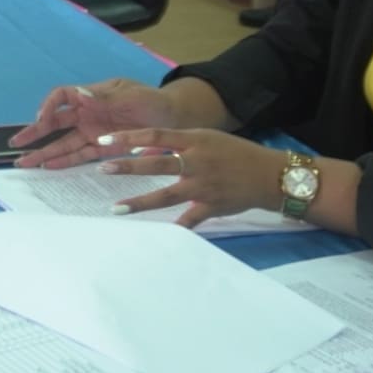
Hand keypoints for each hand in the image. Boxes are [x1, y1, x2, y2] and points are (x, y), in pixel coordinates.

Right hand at [8, 79, 180, 169]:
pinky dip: (64, 161)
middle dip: (35, 133)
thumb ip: (105, 98)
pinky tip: (48, 166)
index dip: (48, 106)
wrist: (176, 119)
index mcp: (93, 95)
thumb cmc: (153, 101)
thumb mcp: (132, 96)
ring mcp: (94, 132)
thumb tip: (79, 95)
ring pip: (64, 142)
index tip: (41, 119)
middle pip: (55, 122)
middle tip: (16, 144)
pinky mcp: (103, 148)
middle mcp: (88, 113)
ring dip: (45, 151)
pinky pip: (80, 155)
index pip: (62, 97)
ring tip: (25, 162)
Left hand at [95, 128, 287, 229]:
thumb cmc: (235, 153)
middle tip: (103, 168)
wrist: (269, 175)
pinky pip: (189, 220)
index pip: (155, 134)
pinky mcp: (211, 206)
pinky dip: (175, 228)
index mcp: (194, 140)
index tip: (105, 140)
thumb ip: (178, 143)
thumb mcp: (207, 138)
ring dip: (140, 202)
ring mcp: (203, 186)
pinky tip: (157, 237)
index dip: (129, 136)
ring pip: (166, 195)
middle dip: (128, 166)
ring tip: (117, 207)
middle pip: (156, 163)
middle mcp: (196, 162)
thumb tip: (144, 150)